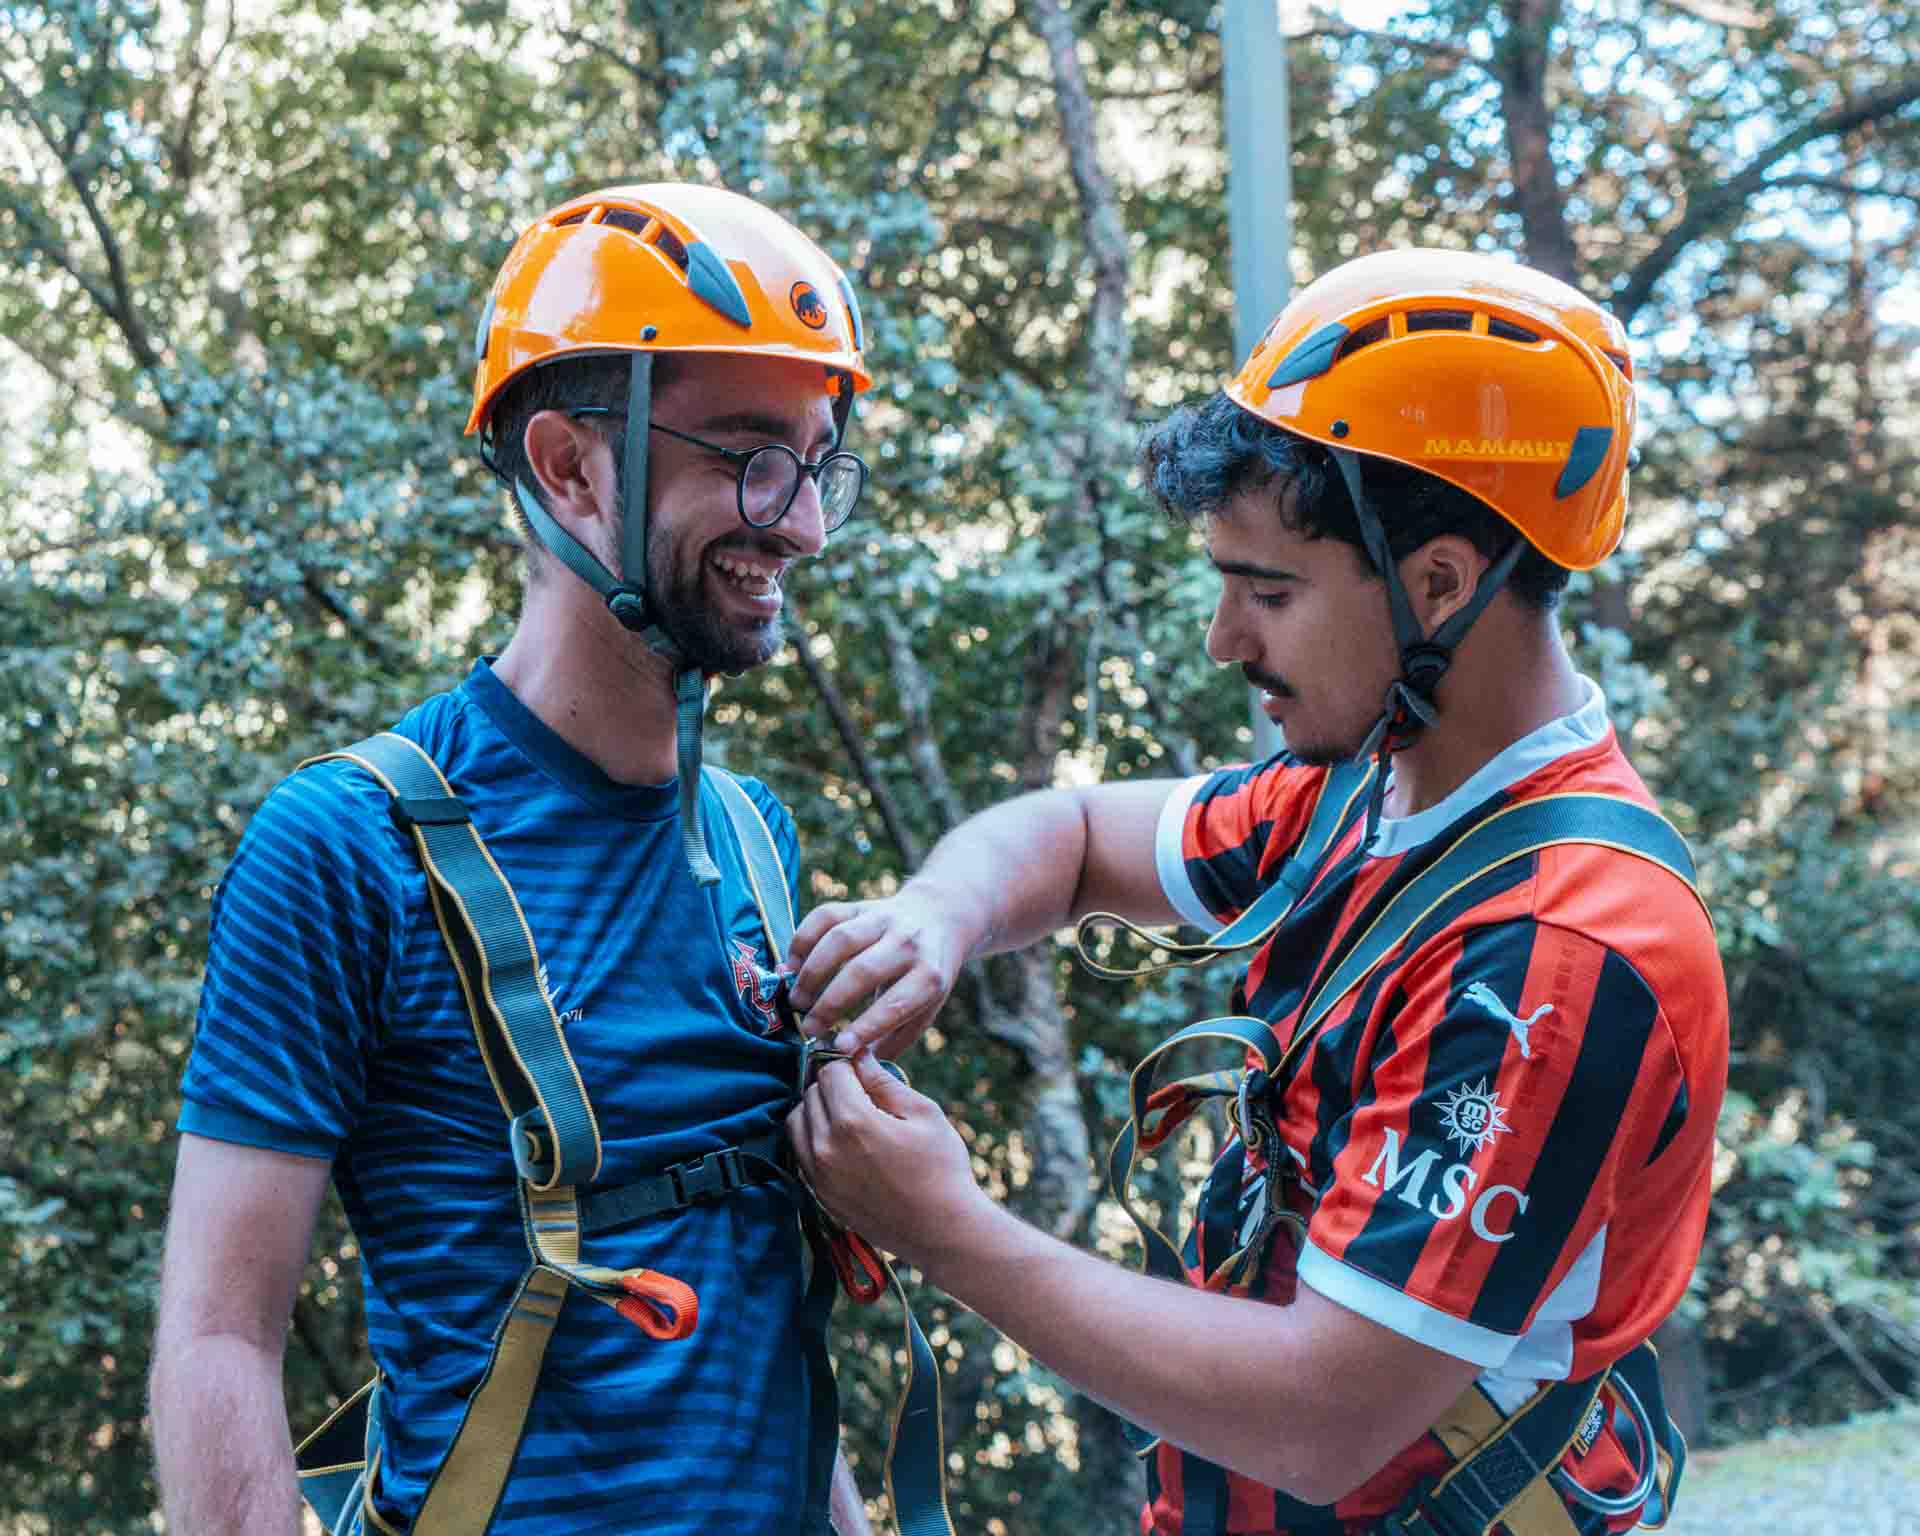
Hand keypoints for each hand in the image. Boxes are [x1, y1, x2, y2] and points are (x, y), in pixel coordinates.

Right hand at [783, 888, 970, 1057]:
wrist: (939, 916)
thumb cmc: (925, 976)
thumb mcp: (925, 1009)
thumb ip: (891, 1039)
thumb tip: (852, 1067)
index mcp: (929, 976)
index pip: (896, 1003)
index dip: (866, 1026)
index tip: (839, 1046)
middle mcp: (908, 944)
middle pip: (862, 971)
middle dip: (829, 1003)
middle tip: (807, 1027)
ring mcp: (882, 919)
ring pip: (840, 940)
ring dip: (811, 972)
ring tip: (795, 999)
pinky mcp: (860, 905)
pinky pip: (825, 917)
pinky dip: (802, 940)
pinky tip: (791, 966)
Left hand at [787, 1054, 985, 1269]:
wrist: (942, 1231)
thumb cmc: (941, 1168)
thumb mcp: (923, 1113)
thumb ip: (884, 1082)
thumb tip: (859, 1056)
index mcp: (853, 1121)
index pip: (830, 1072)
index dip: (846, 1063)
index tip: (861, 1066)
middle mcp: (826, 1147)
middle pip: (810, 1094)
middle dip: (831, 1084)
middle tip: (860, 1090)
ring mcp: (819, 1174)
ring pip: (796, 1122)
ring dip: (816, 1110)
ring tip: (848, 1114)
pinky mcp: (819, 1195)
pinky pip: (800, 1153)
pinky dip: (813, 1138)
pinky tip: (842, 1141)